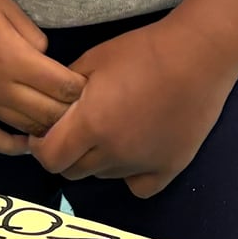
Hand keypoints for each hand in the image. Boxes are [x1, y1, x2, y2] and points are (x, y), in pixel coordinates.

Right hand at [0, 0, 84, 155]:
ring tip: (59, 119)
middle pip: (48, 114)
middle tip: (80, 104)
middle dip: (69, 111)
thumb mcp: (6, 6)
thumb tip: (44, 57)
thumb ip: (33, 37)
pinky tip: (23, 142)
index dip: (81, 88)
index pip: (63, 88)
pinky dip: (9, 145)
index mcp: (14, 59)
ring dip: (45, 127)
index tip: (87, 82)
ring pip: (22, 128)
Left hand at [34, 17, 237, 192]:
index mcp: (90, 125)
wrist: (196, 56)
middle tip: (76, 130)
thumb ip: (64, 90)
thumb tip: (49, 109)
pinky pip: (138, 187)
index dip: (41, 147)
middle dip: (66, 153)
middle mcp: (113, 152)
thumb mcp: (93, 60)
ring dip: (97, 160)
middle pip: (73, 171)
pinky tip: (134, 152)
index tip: (45, 133)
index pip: (49, 158)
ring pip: (103, 176)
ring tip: (110, 130)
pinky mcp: (169, 168)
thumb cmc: (142, 51)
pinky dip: (130, 175)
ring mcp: (142, 164)